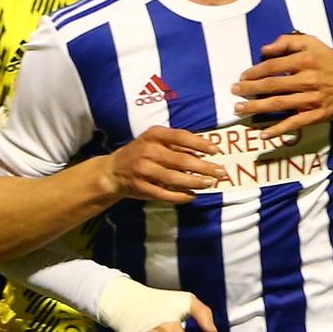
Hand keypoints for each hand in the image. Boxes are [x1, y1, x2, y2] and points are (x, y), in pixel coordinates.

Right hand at [105, 126, 227, 203]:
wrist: (113, 170)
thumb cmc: (141, 152)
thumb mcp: (155, 141)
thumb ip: (176, 144)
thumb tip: (204, 151)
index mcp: (154, 135)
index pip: (181, 137)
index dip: (201, 144)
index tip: (216, 151)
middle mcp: (148, 151)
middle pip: (181, 160)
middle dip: (204, 167)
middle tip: (220, 172)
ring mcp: (143, 170)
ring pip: (175, 178)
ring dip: (195, 182)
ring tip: (209, 184)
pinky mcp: (141, 187)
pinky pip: (165, 194)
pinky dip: (180, 196)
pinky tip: (192, 196)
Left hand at [234, 33, 332, 140]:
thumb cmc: (331, 63)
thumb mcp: (314, 44)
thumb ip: (289, 42)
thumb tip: (264, 50)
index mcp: (306, 60)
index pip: (273, 66)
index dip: (255, 71)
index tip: (242, 76)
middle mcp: (308, 79)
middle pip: (272, 85)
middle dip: (250, 89)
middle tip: (234, 92)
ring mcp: (312, 99)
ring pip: (279, 104)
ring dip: (257, 107)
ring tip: (240, 109)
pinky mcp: (316, 115)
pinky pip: (294, 123)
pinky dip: (278, 129)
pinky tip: (263, 134)